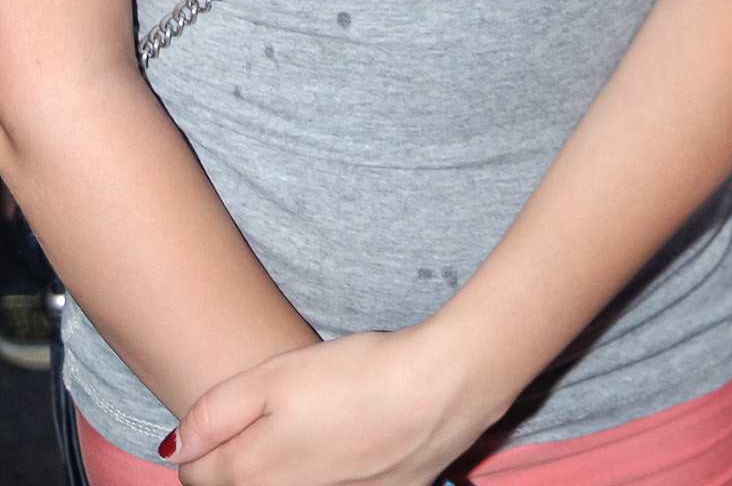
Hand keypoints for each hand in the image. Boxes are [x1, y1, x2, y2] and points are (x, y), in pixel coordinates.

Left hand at [166, 327, 491, 485]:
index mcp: (249, 477)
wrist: (436, 393)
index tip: (230, 417)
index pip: (195, 477)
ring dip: (284, 467)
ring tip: (315, 426)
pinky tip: (349, 441)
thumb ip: (213, 414)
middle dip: (242, 460)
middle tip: (275, 418)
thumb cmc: (355, 377)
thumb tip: (174, 448)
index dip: (205, 443)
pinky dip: (327, 472)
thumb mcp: (273, 376)